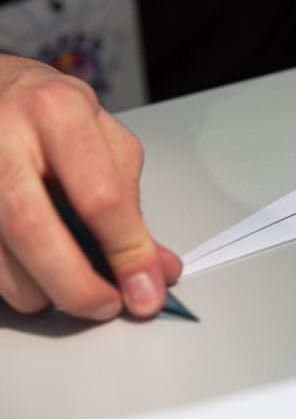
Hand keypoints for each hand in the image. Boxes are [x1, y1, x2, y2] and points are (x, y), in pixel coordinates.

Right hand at [0, 55, 180, 319]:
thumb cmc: (51, 112)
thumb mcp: (104, 138)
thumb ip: (131, 202)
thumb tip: (157, 268)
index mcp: (58, 112)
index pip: (100, 196)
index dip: (127, 251)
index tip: (147, 286)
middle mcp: (3, 137)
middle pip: (33, 229)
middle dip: (76, 284)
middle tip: (106, 306)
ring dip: (39, 290)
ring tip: (71, 288)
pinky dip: (12, 280)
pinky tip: (35, 274)